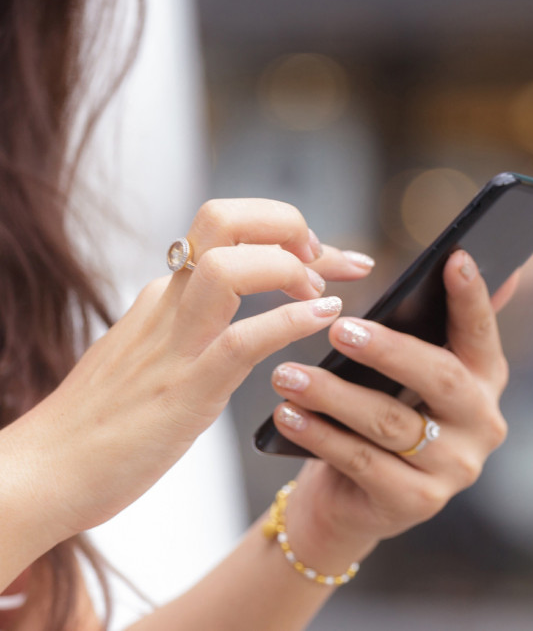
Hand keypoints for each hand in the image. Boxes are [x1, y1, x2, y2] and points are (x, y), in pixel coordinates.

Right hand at [2, 199, 373, 543]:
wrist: (40, 475)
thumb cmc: (99, 425)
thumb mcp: (150, 356)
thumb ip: (189, 330)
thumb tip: (239, 326)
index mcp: (164, 295)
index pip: (228, 230)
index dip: (286, 229)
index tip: (329, 253)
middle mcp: (167, 304)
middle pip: (224, 219)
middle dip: (285, 224)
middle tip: (321, 260)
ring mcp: (173, 344)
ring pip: (229, 266)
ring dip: (288, 267)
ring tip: (321, 292)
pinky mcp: (183, 389)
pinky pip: (243, 339)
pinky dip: (291, 322)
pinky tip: (323, 318)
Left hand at [267, 250, 510, 566]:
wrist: (352, 499)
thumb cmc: (381, 412)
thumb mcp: (406, 370)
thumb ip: (433, 323)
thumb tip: (464, 254)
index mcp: (486, 379)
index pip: (482, 331)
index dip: (472, 296)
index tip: (455, 257)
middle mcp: (483, 424)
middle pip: (441, 378)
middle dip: (388, 350)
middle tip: (338, 328)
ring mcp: (455, 468)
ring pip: (391, 422)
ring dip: (334, 395)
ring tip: (287, 373)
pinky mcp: (417, 502)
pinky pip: (362, 461)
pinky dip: (320, 436)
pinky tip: (289, 414)